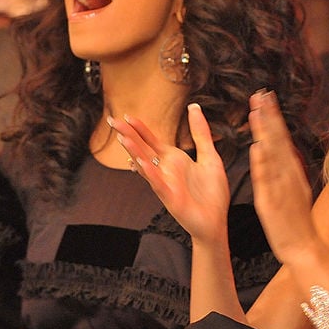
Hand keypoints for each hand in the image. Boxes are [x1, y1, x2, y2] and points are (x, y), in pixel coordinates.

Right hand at [109, 104, 229, 243]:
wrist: (216, 221)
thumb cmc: (212, 192)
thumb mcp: (210, 156)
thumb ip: (201, 133)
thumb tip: (194, 107)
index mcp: (174, 160)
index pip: (152, 141)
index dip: (140, 128)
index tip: (127, 114)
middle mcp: (166, 170)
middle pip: (143, 149)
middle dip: (129, 135)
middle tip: (112, 120)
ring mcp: (165, 183)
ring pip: (146, 164)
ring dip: (134, 152)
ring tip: (122, 138)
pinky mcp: (170, 196)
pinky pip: (156, 182)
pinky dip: (148, 172)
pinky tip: (139, 163)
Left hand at [249, 91, 320, 265]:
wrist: (304, 246)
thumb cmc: (297, 220)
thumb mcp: (295, 190)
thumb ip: (288, 170)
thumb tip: (282, 151)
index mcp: (293, 172)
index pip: (282, 139)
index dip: (274, 118)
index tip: (267, 98)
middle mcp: (289, 175)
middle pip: (278, 141)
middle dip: (269, 117)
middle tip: (260, 94)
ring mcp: (281, 187)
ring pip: (272, 155)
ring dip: (264, 133)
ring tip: (256, 113)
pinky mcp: (272, 202)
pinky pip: (266, 181)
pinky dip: (263, 165)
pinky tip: (257, 149)